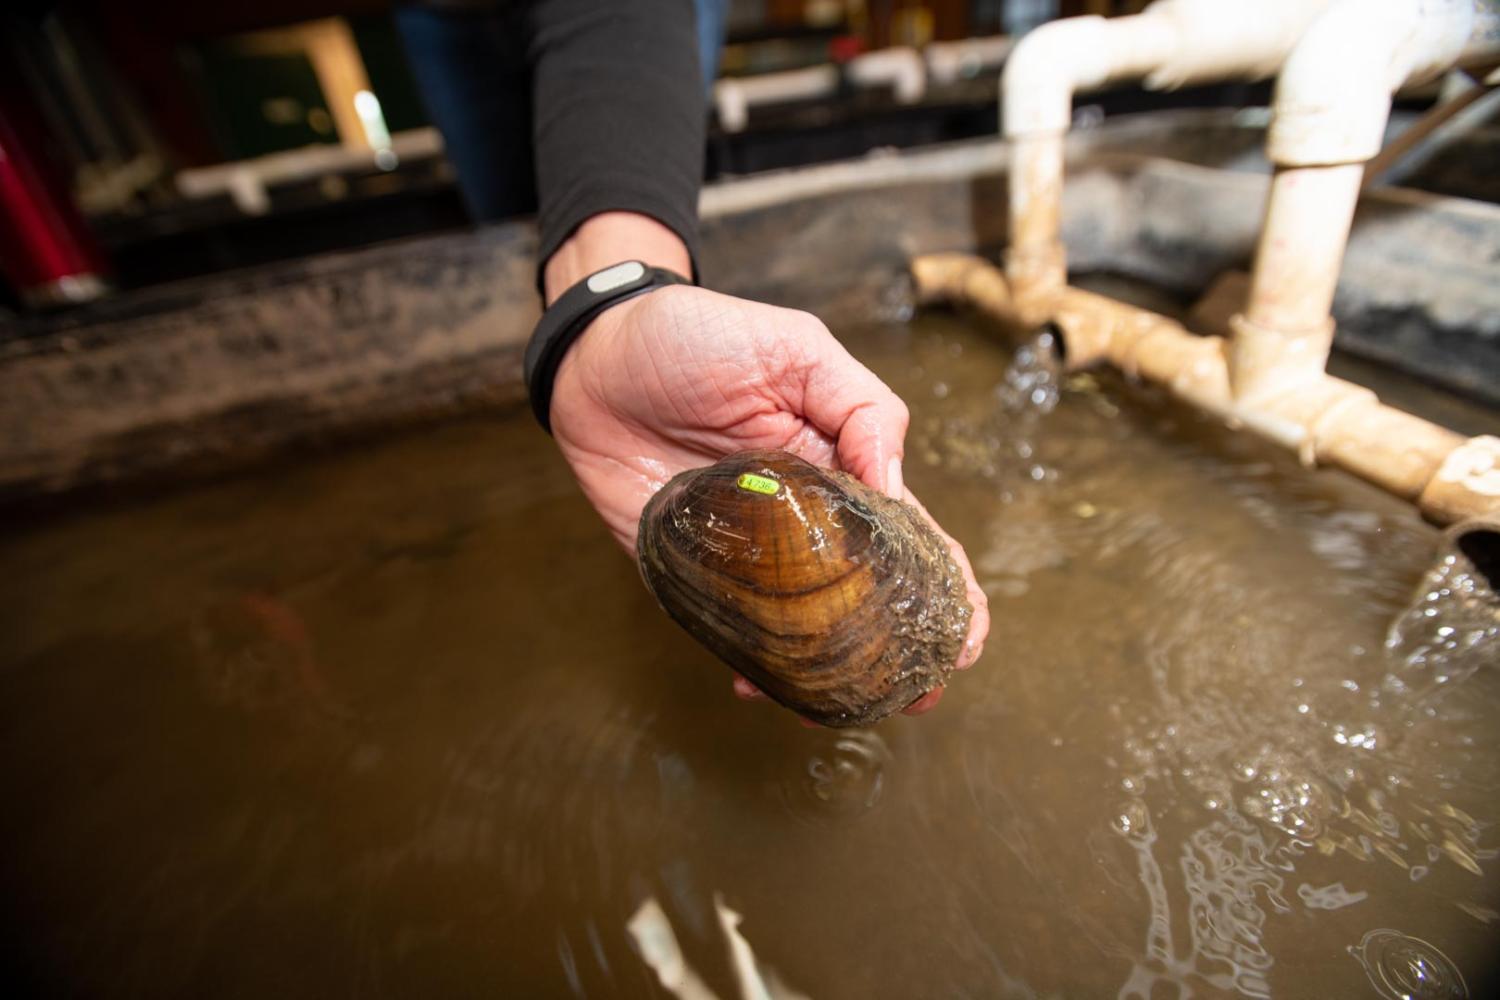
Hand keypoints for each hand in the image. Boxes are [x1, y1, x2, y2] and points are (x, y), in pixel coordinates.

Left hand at [542, 213, 988, 720]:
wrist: (598, 354)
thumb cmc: (698, 338)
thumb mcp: (797, 350)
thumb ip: (860, 408)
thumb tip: (896, 483)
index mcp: (839, 472)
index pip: (907, 536)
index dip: (943, 585)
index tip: (964, 632)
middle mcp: (800, 523)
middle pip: (862, 597)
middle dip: (899, 649)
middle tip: (920, 692)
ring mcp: (747, 554)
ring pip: (800, 627)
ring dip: (829, 671)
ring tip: (854, 704)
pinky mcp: (689, 570)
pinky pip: (727, 626)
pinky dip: (747, 662)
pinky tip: (760, 688)